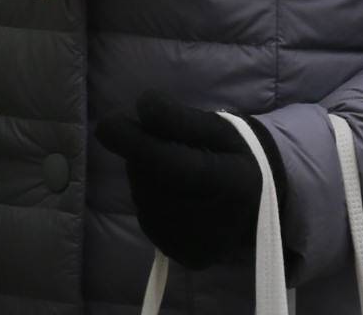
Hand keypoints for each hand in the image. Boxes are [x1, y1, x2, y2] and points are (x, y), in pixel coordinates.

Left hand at [102, 96, 268, 268]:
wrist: (256, 200)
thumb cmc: (232, 153)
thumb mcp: (215, 127)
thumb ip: (179, 118)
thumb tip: (141, 105)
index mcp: (231, 184)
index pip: (172, 164)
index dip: (136, 143)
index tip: (106, 125)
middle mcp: (216, 223)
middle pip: (152, 181)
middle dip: (142, 154)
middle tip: (162, 142)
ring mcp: (199, 246)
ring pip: (144, 200)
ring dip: (144, 177)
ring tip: (171, 168)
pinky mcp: (184, 257)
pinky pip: (147, 218)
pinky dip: (149, 200)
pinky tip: (171, 192)